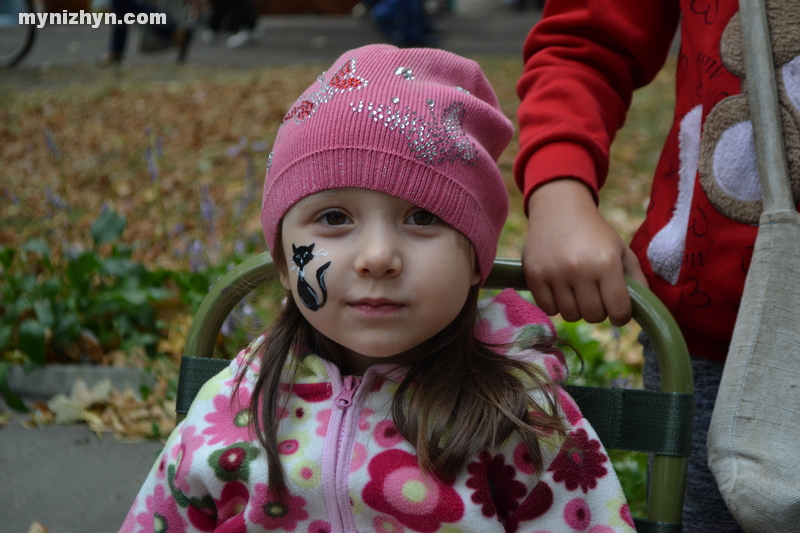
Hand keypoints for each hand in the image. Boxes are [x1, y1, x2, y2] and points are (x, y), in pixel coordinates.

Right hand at [522, 179, 645, 326]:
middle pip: (593, 316)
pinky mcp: (534, 275)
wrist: (559, 209)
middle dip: (598, 311)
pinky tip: (560, 290)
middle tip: (596, 297)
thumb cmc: (595, 233)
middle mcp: (580, 269)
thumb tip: (645, 309)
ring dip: (576, 309)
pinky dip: (555, 305)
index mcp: (606, 263)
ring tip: (577, 292)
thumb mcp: (621, 250)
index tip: (618, 311)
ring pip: (570, 315)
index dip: (621, 316)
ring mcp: (554, 273)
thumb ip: (637, 279)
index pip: (619, 310)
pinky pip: (548, 308)